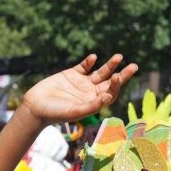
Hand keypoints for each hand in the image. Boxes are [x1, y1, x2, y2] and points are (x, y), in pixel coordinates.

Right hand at [18, 54, 137, 125]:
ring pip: (100, 73)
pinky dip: (89, 62)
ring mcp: (81, 83)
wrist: (35, 106)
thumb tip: (109, 97)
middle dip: (122, 74)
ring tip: (119, 56)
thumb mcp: (75, 111)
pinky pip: (84, 67)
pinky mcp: (71, 74)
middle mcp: (90, 93)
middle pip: (110, 82)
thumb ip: (92, 105)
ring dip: (110, 65)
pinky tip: (93, 58)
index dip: (117, 85)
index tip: (118, 77)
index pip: (111, 94)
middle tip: (134, 67)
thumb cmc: (55, 113)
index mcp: (93, 103)